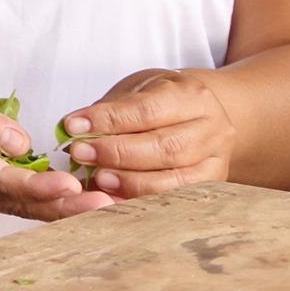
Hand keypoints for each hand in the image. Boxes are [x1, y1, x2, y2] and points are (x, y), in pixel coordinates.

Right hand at [0, 62, 112, 221]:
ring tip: (101, 208)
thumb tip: (20, 143)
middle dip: (61, 207)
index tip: (72, 186)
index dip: (37, 186)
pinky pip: (14, 196)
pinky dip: (45, 200)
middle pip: (15, 202)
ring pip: (17, 205)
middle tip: (104, 208)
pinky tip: (75, 198)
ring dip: (58, 209)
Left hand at [60, 69, 236, 195]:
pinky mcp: (210, 185)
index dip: (108, 120)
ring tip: (97, 178)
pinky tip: (116, 196)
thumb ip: (110, 110)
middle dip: (117, 153)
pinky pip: (176, 198)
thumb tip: (74, 129)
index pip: (147, 110)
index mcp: (192, 95)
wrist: (198, 116)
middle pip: (164, 147)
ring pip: (174, 178)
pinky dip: (143, 199)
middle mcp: (212, 128)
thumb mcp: (137, 91)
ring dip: (130, 181)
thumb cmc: (160, 102)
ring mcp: (215, 160)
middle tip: (80, 153)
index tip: (73, 126)